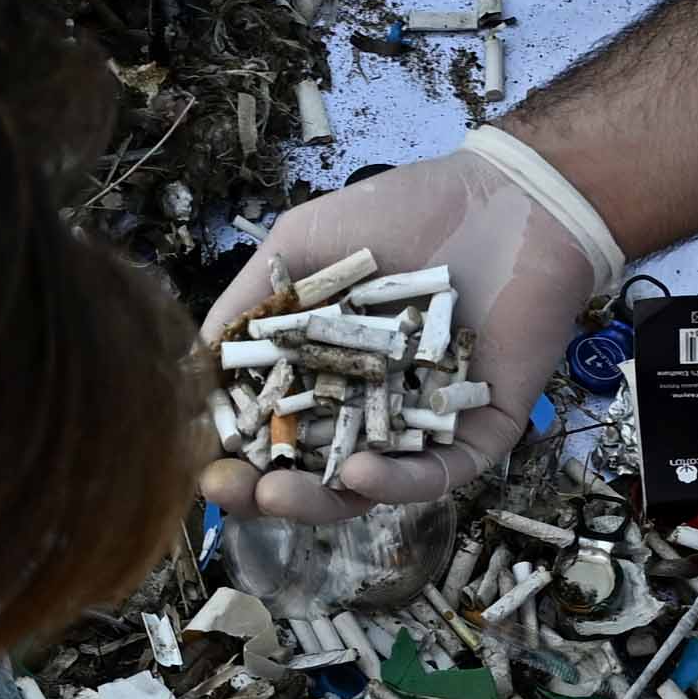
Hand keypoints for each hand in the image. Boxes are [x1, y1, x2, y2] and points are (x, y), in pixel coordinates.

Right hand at [196, 128, 612, 525]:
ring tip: (278, 493)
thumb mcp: (299, 246)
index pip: (273, 427)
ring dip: (320, 498)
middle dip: (265, 489)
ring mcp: (422, 424)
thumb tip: (190, 365)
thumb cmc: (403, 213)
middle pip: (311, 469)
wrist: (507, 200)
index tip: (201, 463)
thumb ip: (248, 305)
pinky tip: (360, 472)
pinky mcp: (479, 432)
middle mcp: (370, 406)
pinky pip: (438, 473)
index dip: (235, 451)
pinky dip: (398, 480)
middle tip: (231, 493)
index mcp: (326, 370)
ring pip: (369, 485)